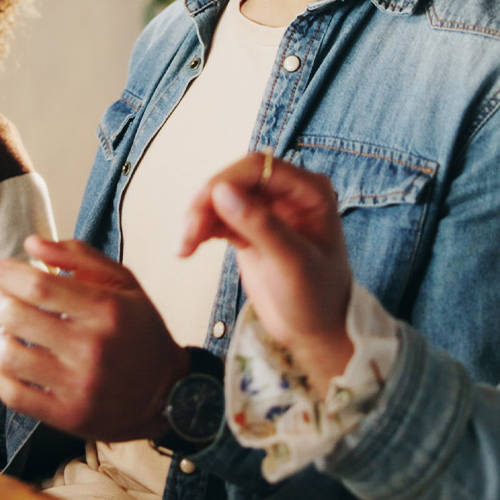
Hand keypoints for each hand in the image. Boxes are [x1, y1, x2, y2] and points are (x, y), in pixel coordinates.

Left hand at [0, 236, 186, 441]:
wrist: (167, 393)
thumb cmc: (138, 331)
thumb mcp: (123, 285)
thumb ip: (80, 258)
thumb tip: (31, 244)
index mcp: (106, 309)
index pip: (38, 283)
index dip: (2, 271)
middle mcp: (92, 347)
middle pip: (17, 316)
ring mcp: (79, 385)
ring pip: (10, 355)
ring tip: (6, 332)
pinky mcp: (68, 416)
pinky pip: (13, 394)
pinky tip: (4, 363)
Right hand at [182, 154, 354, 389]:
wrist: (315, 332)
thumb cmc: (317, 297)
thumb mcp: (292, 263)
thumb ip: (259, 225)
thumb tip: (221, 191)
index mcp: (308, 191)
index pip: (259, 167)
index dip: (226, 181)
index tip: (201, 207)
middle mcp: (286, 194)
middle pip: (234, 180)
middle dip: (206, 203)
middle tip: (187, 234)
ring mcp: (265, 211)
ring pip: (220, 199)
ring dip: (197, 218)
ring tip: (182, 248)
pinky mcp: (246, 230)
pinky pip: (216, 218)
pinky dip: (199, 230)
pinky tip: (187, 249)